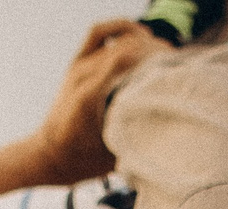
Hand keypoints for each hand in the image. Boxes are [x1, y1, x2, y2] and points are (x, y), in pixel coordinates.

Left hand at [30, 19, 169, 183]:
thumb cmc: (83, 160)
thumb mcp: (114, 153)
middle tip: (178, 64)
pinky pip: (99, 33)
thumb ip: (136, 134)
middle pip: (127, 46)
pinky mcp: (77, 63)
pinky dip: (120, 27)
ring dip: (144, 42)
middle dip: (155, 51)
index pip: (128, 58)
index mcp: (90, 96)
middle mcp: (83, 75)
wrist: (49, 155)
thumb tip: (170, 122)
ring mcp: (79, 67)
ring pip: (118, 39)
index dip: (156, 58)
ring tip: (164, 53)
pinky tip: (140, 34)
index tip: (178, 68)